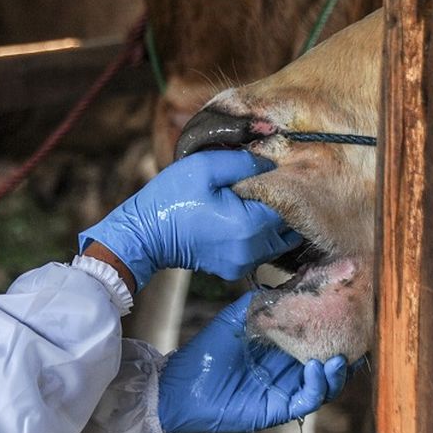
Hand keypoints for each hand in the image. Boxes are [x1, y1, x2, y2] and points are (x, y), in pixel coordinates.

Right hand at [78, 150, 300, 289]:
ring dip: (269, 225)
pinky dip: (255, 238)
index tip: (263, 176)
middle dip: (279, 208)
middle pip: (289, 227)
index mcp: (250, 225)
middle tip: (257, 192)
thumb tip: (270, 163)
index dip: (280, 187)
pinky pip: (259, 252)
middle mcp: (253, 250)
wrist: (143, 236)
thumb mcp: (205, 168)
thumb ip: (244, 162)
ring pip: (277, 242)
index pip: (289, 204)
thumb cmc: (171, 199)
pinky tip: (234, 223)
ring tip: (245, 207)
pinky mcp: (233, 270)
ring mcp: (244, 264)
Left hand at [157, 293, 349, 432]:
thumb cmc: (206, 353)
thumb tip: (286, 282)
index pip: (318, 342)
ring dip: (337, 371)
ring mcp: (286, 391)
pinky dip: (317, 385)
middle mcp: (289, 372)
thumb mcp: (235, 320)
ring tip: (342, 356)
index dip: (335, 331)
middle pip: (330, 365)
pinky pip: (308, 400)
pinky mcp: (279, 409)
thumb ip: (259, 302)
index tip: (350, 314)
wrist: (181, 386)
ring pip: (326, 385)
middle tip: (359, 337)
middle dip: (347, 353)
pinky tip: (317, 367)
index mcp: (282, 351)